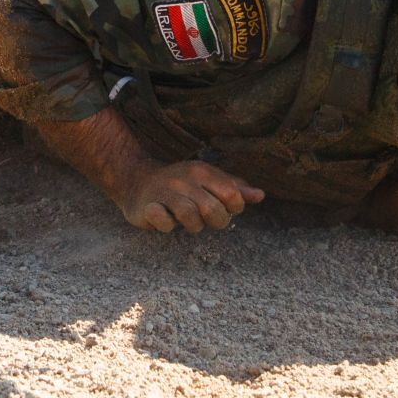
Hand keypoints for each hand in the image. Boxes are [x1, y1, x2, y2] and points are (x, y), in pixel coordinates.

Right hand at [119, 160, 263, 233]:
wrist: (136, 180)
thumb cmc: (180, 184)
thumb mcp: (207, 180)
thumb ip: (234, 187)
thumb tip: (261, 195)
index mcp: (202, 171)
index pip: (233, 196)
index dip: (232, 209)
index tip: (222, 207)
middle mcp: (184, 179)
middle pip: (214, 211)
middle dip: (214, 221)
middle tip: (204, 218)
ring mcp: (164, 192)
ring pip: (190, 218)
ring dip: (192, 226)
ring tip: (186, 221)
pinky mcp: (148, 206)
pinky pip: (162, 221)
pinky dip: (166, 225)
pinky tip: (165, 220)